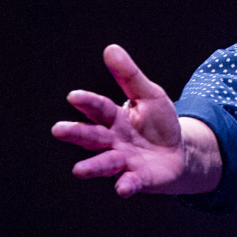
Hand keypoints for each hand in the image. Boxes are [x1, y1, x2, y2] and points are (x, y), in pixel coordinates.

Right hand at [52, 44, 217, 196]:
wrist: (179, 152)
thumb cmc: (158, 123)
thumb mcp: (149, 95)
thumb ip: (129, 76)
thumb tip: (111, 48)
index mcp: (114, 118)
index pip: (99, 108)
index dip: (88, 102)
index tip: (74, 96)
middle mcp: (113, 141)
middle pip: (93, 137)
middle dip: (76, 134)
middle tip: (58, 130)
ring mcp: (124, 161)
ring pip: (105, 163)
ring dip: (93, 167)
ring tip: (79, 170)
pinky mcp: (138, 178)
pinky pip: (130, 182)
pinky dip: (126, 185)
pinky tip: (123, 187)